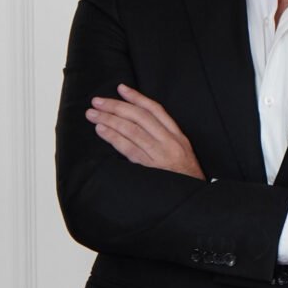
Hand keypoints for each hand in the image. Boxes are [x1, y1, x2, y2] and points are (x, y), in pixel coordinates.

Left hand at [86, 84, 204, 179]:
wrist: (194, 198)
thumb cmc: (184, 176)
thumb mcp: (181, 151)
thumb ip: (164, 137)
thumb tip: (137, 123)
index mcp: (177, 136)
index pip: (156, 110)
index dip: (137, 97)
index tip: (121, 88)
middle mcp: (169, 142)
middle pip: (140, 117)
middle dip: (117, 106)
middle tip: (97, 101)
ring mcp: (160, 155)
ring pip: (132, 130)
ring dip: (110, 120)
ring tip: (93, 114)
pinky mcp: (150, 168)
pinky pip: (129, 149)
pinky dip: (114, 138)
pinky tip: (101, 130)